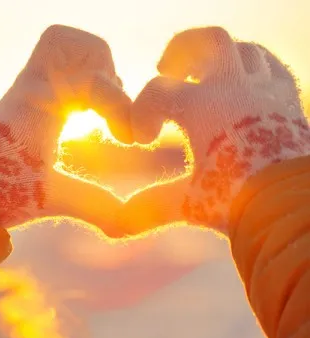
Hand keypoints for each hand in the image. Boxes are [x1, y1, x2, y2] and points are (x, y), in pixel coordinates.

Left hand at [0, 25, 131, 234]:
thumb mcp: (50, 198)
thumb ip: (93, 205)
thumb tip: (127, 221)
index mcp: (38, 104)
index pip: (91, 78)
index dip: (121, 105)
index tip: (129, 140)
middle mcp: (34, 85)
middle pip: (79, 45)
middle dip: (107, 72)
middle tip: (110, 110)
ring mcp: (32, 85)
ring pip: (69, 46)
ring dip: (95, 69)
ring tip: (103, 107)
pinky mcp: (33, 91)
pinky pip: (60, 62)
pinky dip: (82, 75)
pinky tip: (88, 109)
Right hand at [122, 26, 308, 235]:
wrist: (290, 206)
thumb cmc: (237, 202)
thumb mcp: (189, 203)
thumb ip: (151, 205)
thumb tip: (118, 223)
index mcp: (204, 109)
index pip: (158, 92)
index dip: (141, 111)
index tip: (144, 139)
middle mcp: (235, 89)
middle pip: (206, 42)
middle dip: (180, 50)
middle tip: (166, 67)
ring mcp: (265, 90)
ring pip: (244, 49)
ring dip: (218, 58)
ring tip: (204, 74)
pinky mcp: (287, 100)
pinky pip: (271, 67)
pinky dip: (252, 68)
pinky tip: (241, 84)